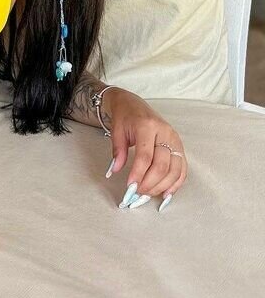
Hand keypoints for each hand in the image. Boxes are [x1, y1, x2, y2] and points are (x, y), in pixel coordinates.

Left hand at [104, 88, 187, 212]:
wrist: (134, 104)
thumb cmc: (124, 117)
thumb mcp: (116, 130)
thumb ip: (117, 151)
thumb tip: (114, 171)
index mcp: (148, 126)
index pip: (145, 155)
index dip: (138, 173)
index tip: (130, 187)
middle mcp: (165, 133)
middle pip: (162, 165)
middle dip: (150, 183)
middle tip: (138, 193)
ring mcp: (175, 140)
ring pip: (175, 170)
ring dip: (162, 186)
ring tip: (148, 194)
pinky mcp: (179, 146)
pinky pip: (182, 169)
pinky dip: (175, 183)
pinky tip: (166, 193)